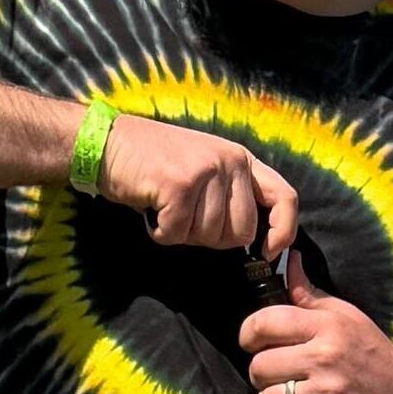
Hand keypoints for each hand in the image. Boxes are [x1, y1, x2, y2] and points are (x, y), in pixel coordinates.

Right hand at [98, 112, 297, 256]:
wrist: (106, 142)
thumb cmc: (153, 161)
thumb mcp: (204, 166)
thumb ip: (232, 193)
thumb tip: (255, 238)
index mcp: (241, 159)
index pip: (285, 198)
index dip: (283, 231)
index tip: (266, 251)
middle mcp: (230, 162)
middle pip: (241, 232)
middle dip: (211, 238)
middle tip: (184, 216)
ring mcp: (206, 171)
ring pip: (208, 236)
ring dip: (181, 233)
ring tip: (165, 206)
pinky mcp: (180, 185)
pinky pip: (178, 234)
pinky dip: (160, 232)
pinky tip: (151, 211)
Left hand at [245, 267, 392, 393]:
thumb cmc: (378, 357)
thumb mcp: (349, 318)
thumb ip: (311, 295)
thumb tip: (288, 261)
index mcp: (329, 327)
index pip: (264, 323)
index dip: (248, 334)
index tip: (253, 343)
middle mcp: (327, 357)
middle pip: (259, 366)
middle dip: (262, 374)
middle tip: (278, 377)